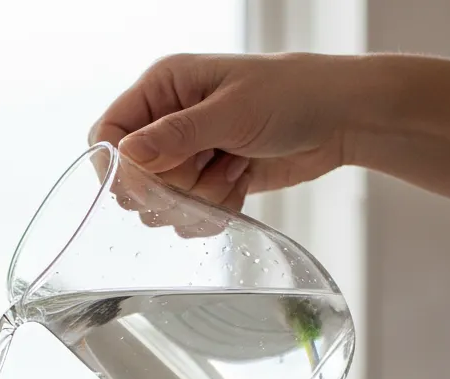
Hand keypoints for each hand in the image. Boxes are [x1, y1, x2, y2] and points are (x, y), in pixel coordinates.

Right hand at [89, 53, 355, 211]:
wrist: (342, 121)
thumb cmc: (294, 95)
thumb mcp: (232, 112)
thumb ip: (176, 135)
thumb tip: (126, 153)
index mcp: (163, 88)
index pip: (107, 134)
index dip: (117, 167)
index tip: (142, 186)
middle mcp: (166, 123)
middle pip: (131, 181)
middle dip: (171, 186)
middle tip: (209, 163)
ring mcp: (184, 157)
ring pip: (160, 206)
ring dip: (200, 198)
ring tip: (235, 166)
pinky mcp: (203, 185)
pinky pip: (186, 219)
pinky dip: (215, 210)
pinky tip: (241, 181)